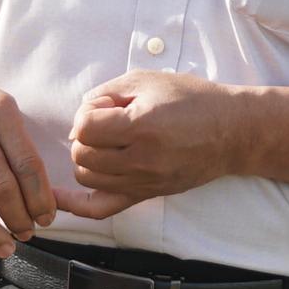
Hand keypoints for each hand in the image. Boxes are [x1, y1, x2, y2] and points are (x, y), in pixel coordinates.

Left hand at [64, 70, 288, 211]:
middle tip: (106, 124)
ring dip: (86, 158)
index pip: (85, 128)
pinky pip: (100, 209)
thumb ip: (107, 93)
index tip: (106, 108)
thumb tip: (81, 117)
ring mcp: (143, 182)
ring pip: (87, 177)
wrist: (231, 132)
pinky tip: (57, 197)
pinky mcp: (147, 195)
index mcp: (142, 127)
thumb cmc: (193, 100)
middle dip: (85, 136)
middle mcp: (141, 160)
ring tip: (106, 144)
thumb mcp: (148, 80)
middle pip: (81, 155)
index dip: (88, 114)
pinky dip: (74, 205)